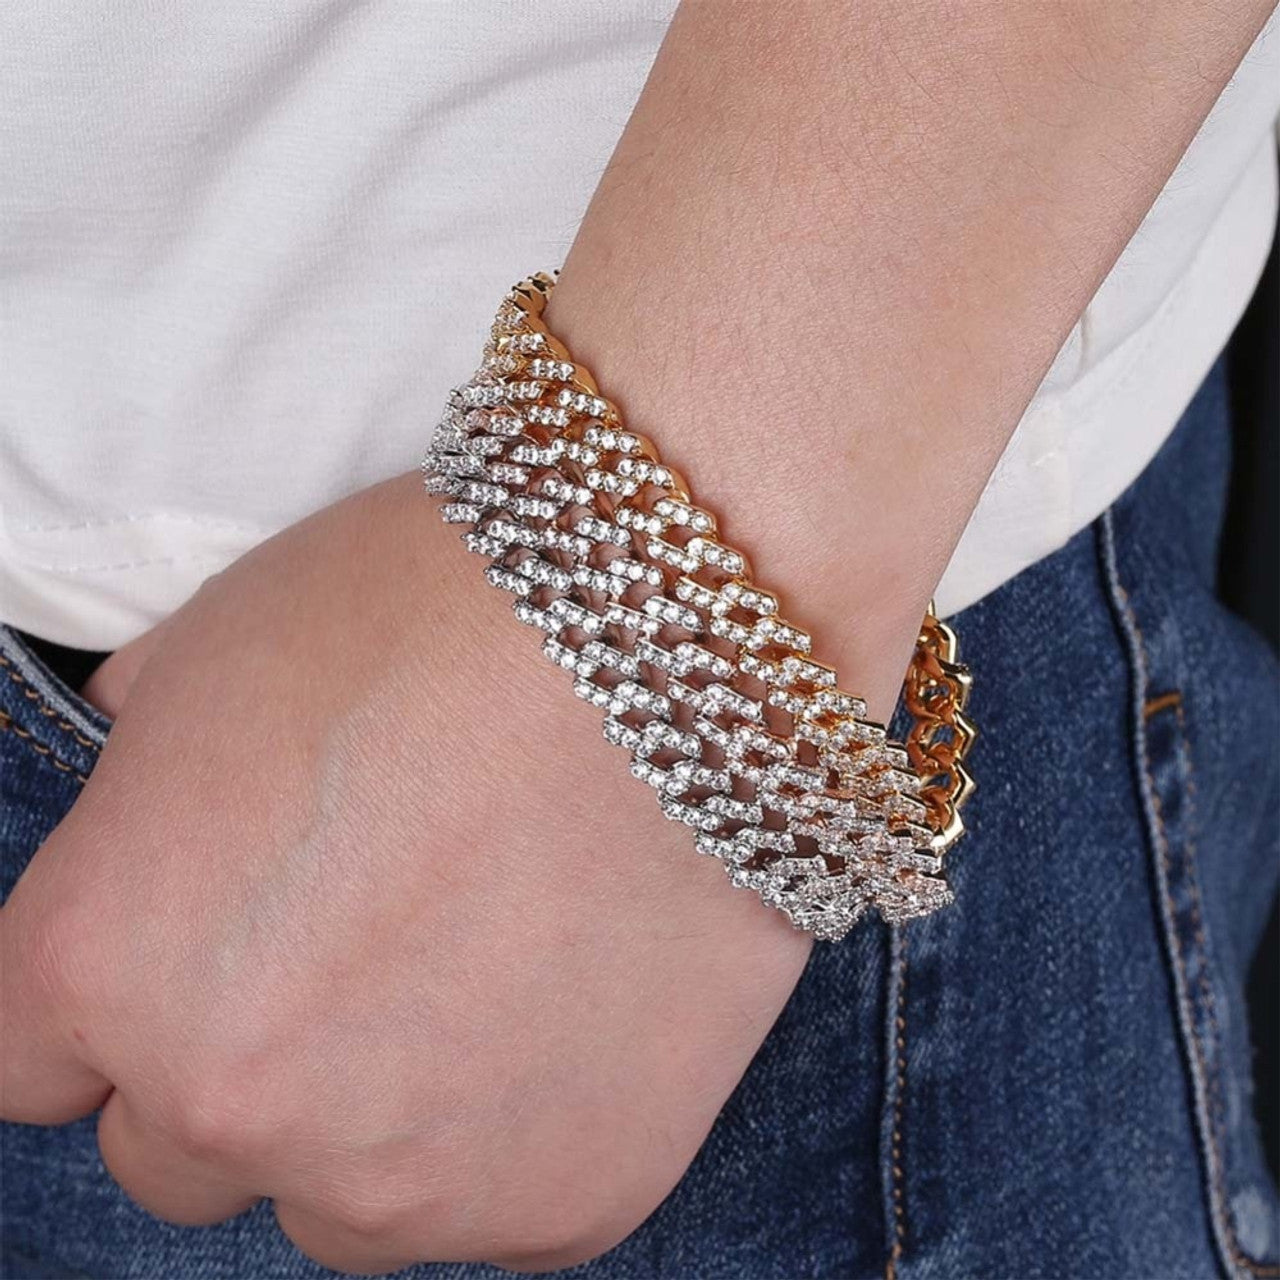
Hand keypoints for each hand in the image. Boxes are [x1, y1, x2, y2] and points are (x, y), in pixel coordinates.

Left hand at [1, 473, 811, 1273]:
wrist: (678, 642)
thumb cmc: (444, 612)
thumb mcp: (229, 644)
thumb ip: (145, 767)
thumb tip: (151, 803)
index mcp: (106, 964)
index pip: (34, 1063)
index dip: (113, 1001)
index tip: (195, 955)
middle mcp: (233, 1105)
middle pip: (181, 1149)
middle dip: (246, 1062)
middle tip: (365, 947)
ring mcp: (408, 1178)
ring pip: (344, 1200)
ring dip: (382, 1115)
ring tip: (488, 969)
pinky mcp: (568, 1201)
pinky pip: (503, 1199)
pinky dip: (524, 1123)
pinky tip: (580, 993)